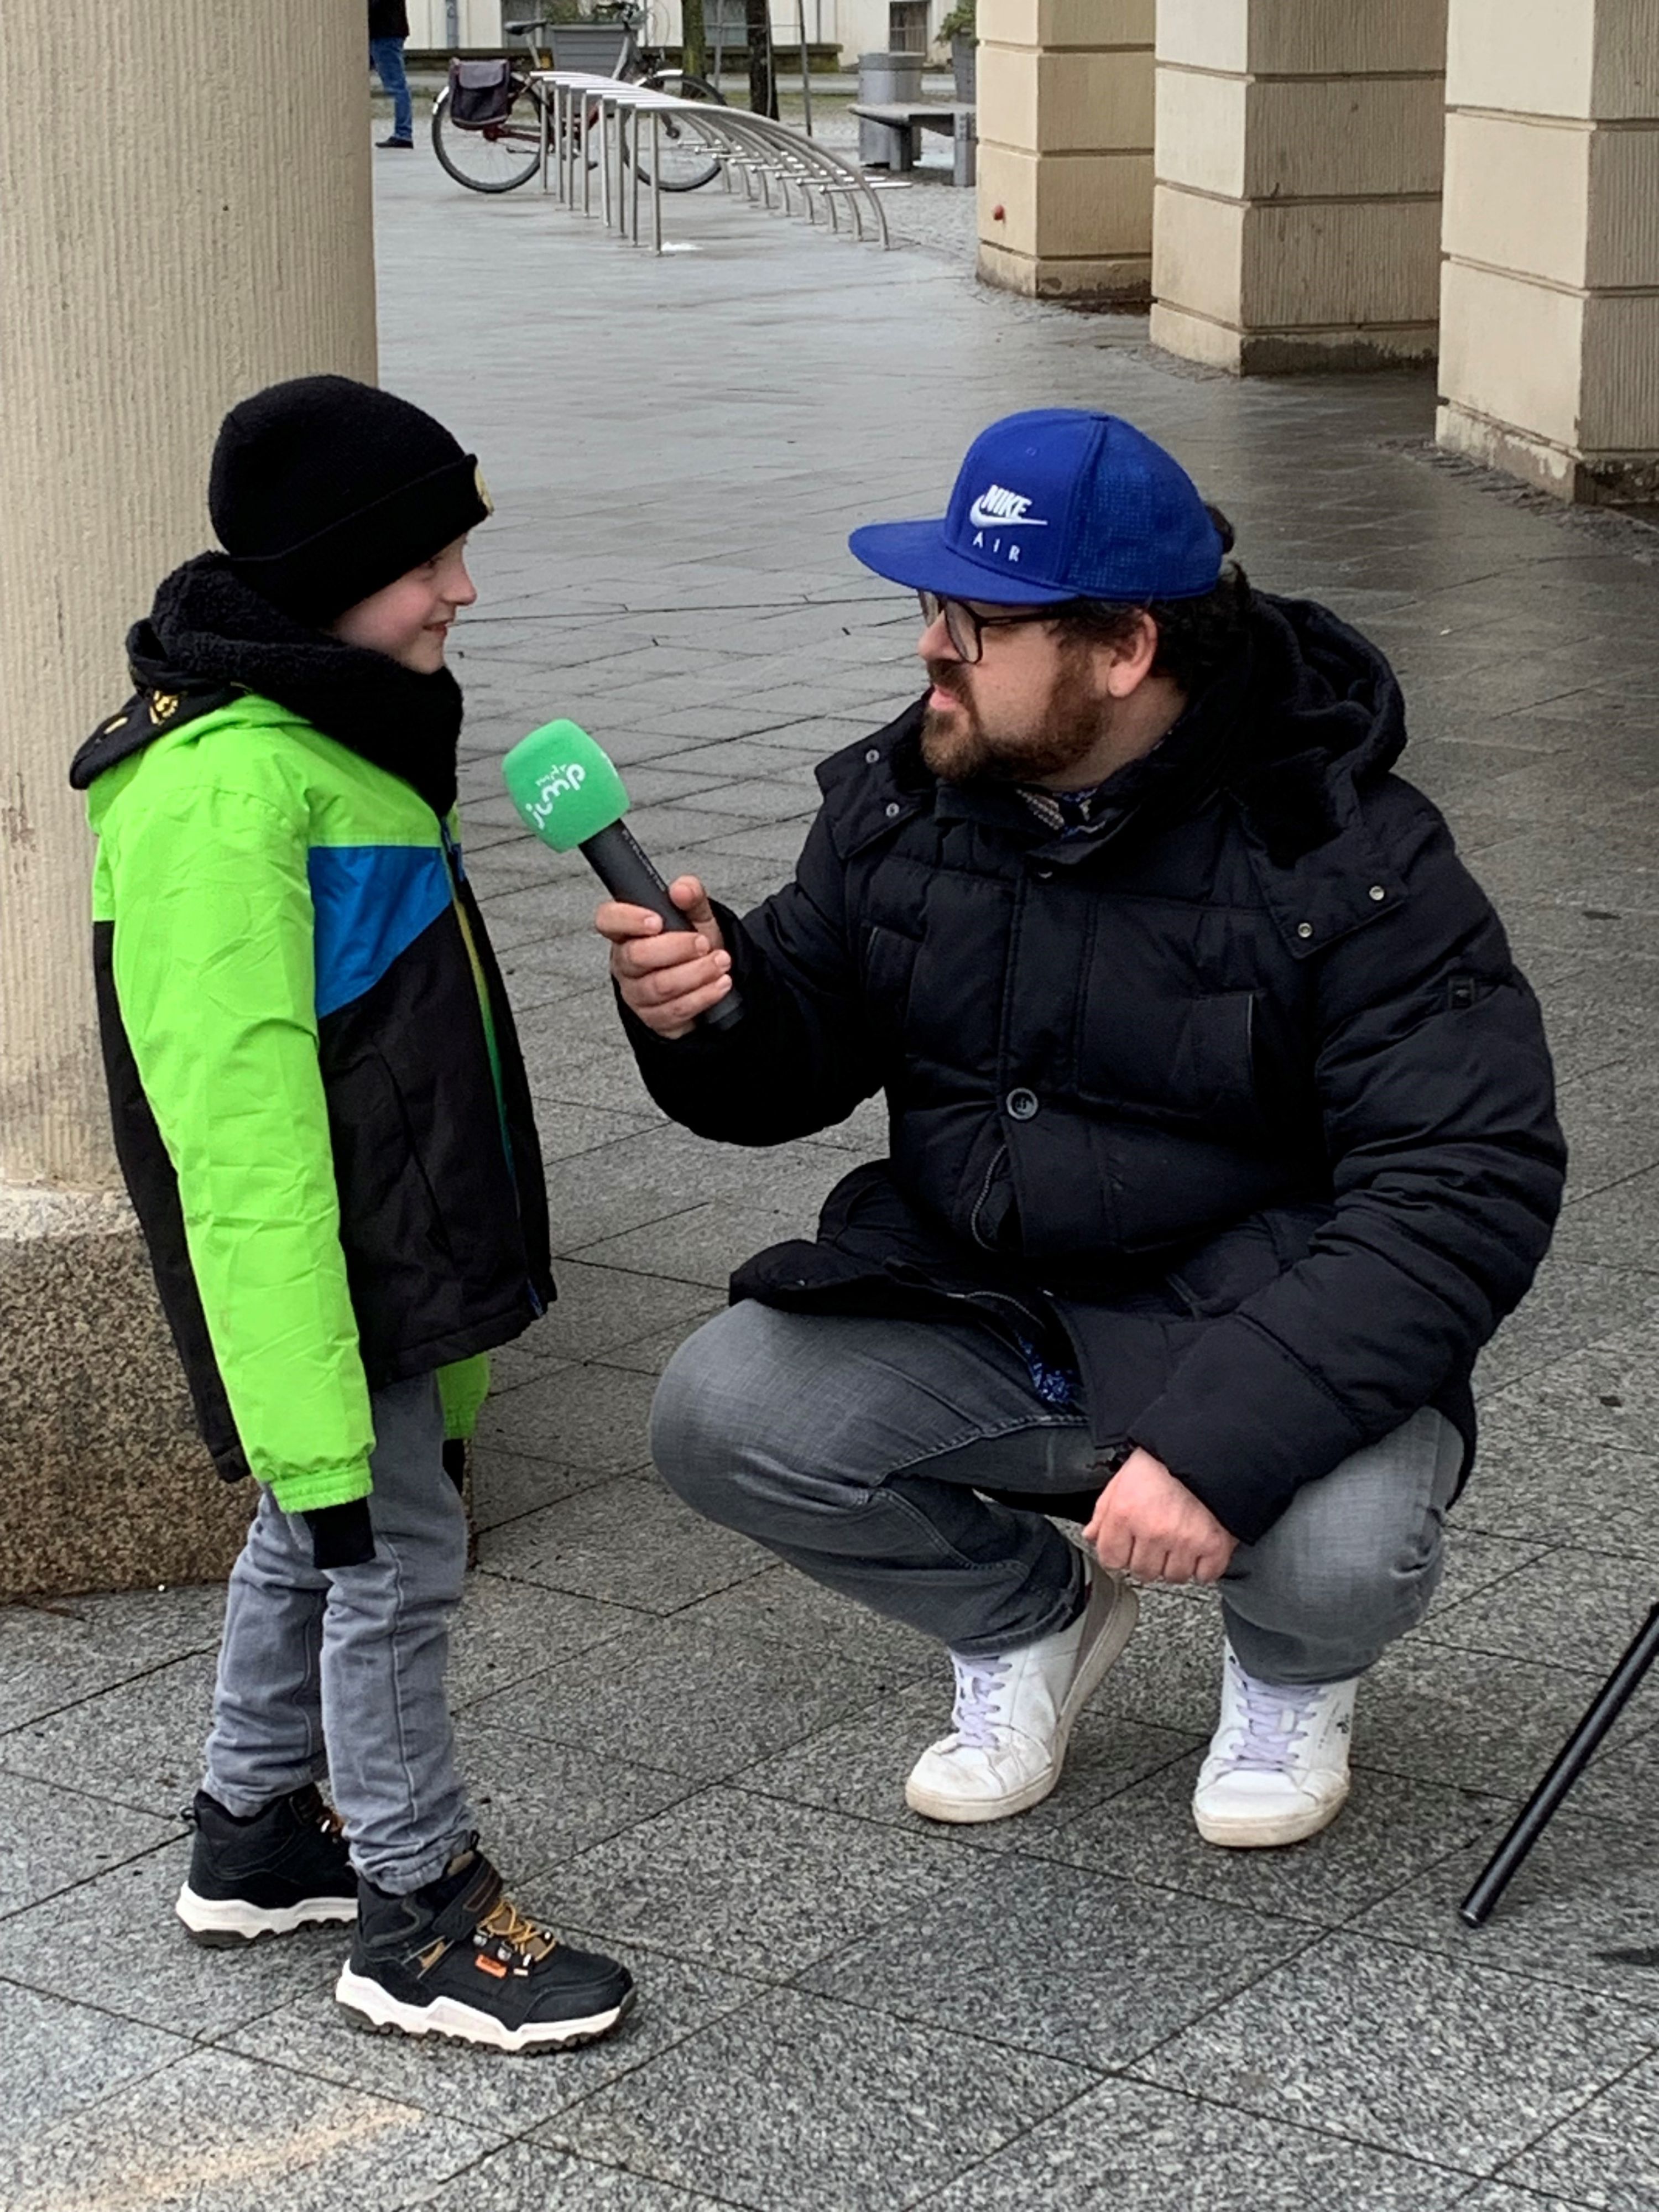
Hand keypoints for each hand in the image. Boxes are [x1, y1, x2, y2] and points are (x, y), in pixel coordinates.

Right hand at [595, 875, 731, 1038]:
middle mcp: (626, 963)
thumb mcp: (696, 916)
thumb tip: (681, 889)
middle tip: (702, 943)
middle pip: (636, 956)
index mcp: (627, 932)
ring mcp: (637, 992)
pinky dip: (703, 995)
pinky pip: (675, 1009)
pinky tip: (719, 983)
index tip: (657, 921)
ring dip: (696, 973)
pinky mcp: (654, 1017)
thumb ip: (690, 897)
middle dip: (676, 948)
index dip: (628, 920)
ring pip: (659, 986)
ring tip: (720, 962)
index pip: (608, 920)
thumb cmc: (692, 946)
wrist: (709, 981)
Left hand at [1082, 1447, 1236, 1585]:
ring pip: (1173, 1576)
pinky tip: (1201, 1547)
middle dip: (1148, 1558)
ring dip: (1176, 1563)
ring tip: (1181, 1540)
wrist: (1209, 1447)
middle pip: (1142, 1572)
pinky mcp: (1215, 1545)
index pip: (1111, 1559)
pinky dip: (1204, 1566)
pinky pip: (1205, 1575)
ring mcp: (1185, 1541)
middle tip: (1158, 1539)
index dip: (1120, 1553)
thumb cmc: (1165, 1459)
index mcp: (1126, 1513)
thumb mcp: (1124, 1477)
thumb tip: (1092, 1536)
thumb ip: (1104, 1510)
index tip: (1128, 1547)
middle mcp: (1153, 1531)